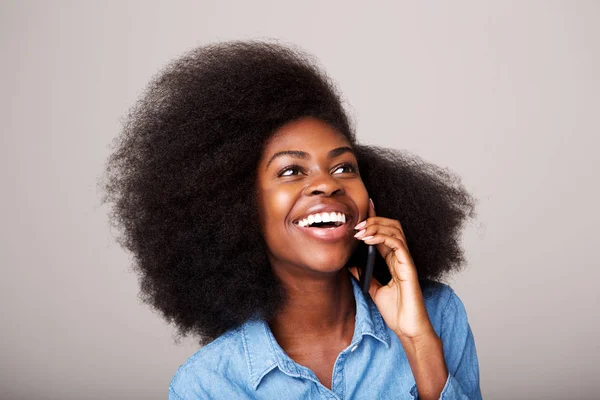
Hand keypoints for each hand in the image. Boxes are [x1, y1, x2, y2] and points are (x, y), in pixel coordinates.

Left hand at [350, 199, 435, 340]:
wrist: (407, 329)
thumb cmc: (396, 312)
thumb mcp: (374, 290)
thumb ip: (366, 276)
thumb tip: (351, 266)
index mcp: (394, 260)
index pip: (385, 233)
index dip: (374, 220)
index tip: (361, 211)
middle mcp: (401, 257)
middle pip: (392, 226)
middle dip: (374, 219)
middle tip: (357, 223)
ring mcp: (406, 261)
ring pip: (395, 231)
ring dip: (376, 226)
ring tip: (360, 230)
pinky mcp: (408, 268)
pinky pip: (397, 244)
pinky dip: (382, 237)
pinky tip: (368, 239)